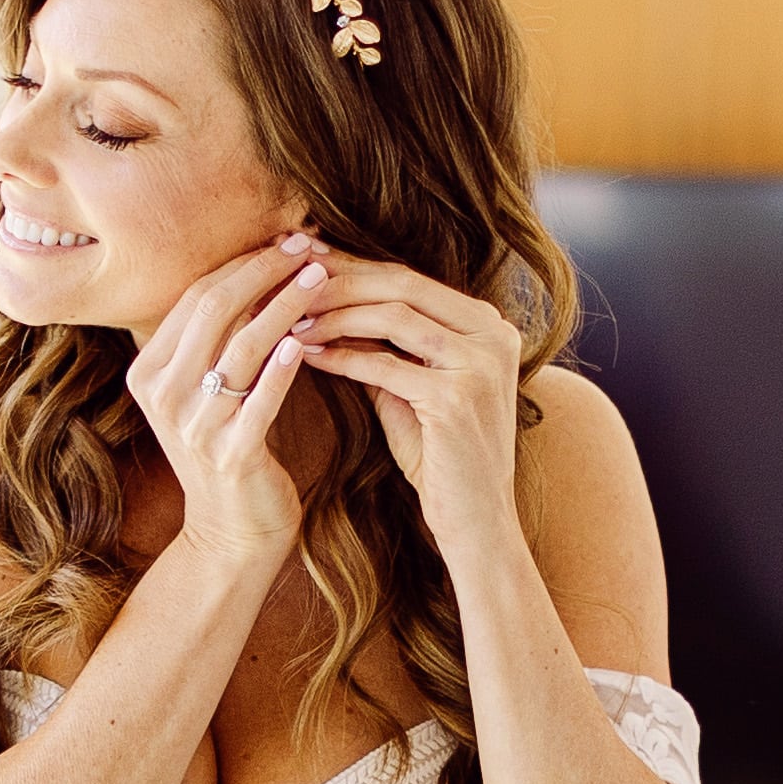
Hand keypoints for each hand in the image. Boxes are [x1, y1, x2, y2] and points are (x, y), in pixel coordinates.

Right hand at [124, 237, 329, 576]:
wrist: (233, 531)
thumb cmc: (232, 448)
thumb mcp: (209, 390)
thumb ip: (220, 337)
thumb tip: (261, 266)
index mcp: (149, 371)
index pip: (197, 296)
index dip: (243, 261)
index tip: (285, 238)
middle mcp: (163, 395)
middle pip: (214, 310)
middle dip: (264, 270)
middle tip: (309, 245)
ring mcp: (193, 426)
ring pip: (241, 345)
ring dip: (285, 304)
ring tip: (322, 277)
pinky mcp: (229, 454)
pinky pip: (260, 399)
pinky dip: (283, 367)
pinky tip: (307, 340)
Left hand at [290, 258, 528, 547]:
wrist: (476, 522)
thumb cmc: (442, 459)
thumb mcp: (413, 390)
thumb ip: (383, 347)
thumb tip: (326, 305)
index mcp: (489, 324)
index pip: (411, 278)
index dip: (353, 266)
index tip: (305, 261)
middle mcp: (494, 334)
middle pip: (403, 284)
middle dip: (339, 279)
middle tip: (288, 279)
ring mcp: (480, 364)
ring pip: (393, 317)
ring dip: (334, 315)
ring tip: (290, 319)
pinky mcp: (457, 398)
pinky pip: (385, 365)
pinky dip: (342, 357)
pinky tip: (307, 355)